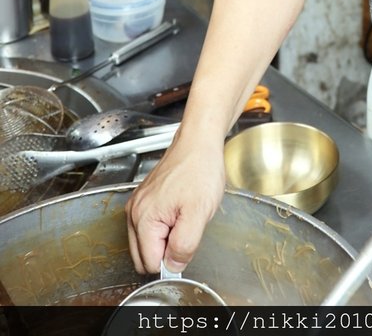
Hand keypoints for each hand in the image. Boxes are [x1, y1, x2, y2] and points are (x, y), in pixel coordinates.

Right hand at [125, 135, 226, 273]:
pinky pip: (150, 227)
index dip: (172, 259)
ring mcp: (138, 205)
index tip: (186, 241)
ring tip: (183, 216)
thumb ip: (184, 245)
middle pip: (144, 256)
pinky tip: (178, 209)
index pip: (151, 264)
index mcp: (143, 218)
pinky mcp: (144, 199)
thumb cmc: (199, 169)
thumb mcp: (199, 213)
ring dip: (166, 238)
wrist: (199, 142)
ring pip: (147, 243)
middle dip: (166, 249)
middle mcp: (134, 212)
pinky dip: (164, 226)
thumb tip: (172, 266)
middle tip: (186, 227)